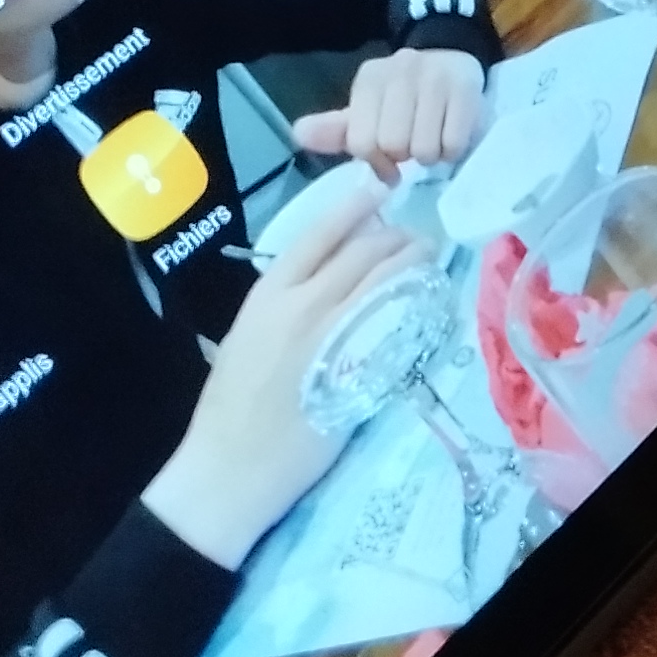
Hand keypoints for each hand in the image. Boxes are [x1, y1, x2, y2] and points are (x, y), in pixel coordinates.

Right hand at [140, 176, 420, 567]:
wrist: (228, 468)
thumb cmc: (228, 407)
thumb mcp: (245, 337)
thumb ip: (281, 305)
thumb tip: (318, 282)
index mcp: (268, 295)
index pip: (320, 234)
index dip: (355, 207)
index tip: (377, 188)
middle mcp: (304, 306)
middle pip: (364, 253)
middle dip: (396, 237)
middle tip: (416, 234)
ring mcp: (336, 337)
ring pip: (387, 283)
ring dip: (413, 264)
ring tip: (428, 256)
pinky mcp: (360, 370)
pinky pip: (397, 325)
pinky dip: (413, 305)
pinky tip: (425, 300)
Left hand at [292, 48, 489, 178]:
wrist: (452, 57)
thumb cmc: (403, 96)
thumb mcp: (367, 110)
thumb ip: (336, 130)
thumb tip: (298, 134)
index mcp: (370, 79)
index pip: (361, 141)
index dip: (375, 162)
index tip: (387, 164)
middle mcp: (400, 71)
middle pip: (394, 145)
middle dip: (404, 157)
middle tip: (412, 148)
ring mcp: (435, 78)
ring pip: (424, 148)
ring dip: (429, 156)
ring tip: (431, 141)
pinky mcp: (465, 89)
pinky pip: (453, 143)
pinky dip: (452, 151)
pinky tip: (449, 137)